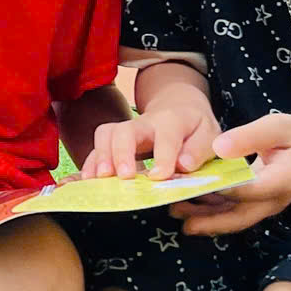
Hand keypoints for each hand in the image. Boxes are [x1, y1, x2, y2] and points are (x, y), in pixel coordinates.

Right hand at [79, 96, 220, 180]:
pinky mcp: (113, 143)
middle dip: (121, 153)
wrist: (177, 107)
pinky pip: (96, 150)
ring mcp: (125, 132)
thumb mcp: (208, 134)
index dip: (163, 156)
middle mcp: (144, 124)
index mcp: (172, 122)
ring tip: (99, 180)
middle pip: (124, 131)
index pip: (166, 136)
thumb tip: (183, 166)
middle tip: (124, 176)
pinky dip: (87, 166)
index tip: (159, 177)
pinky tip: (82, 183)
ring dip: (100, 158)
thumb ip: (199, 149)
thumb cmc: (194, 127)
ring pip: (105, 135)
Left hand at [169, 113, 290, 236]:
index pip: (253, 190)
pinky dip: (210, 212)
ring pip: (233, 219)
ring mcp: (263, 206)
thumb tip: (218, 148)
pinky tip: (188, 208)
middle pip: (240, 216)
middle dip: (209, 219)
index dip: (226, 190)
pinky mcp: (254, 206)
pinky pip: (232, 213)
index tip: (199, 185)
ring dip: (204, 219)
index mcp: (283, 180)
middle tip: (178, 214)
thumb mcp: (278, 126)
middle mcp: (273, 200)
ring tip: (175, 212)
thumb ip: (250, 136)